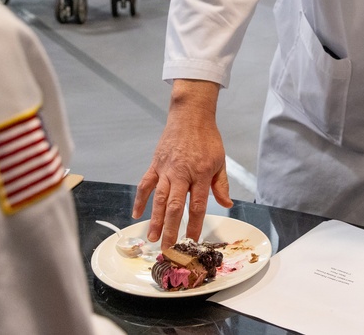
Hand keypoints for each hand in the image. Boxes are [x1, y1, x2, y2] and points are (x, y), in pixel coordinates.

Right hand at [133, 80, 232, 247]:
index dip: (194, 224)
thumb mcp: (220, 161)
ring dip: (155, 219)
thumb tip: (226, 204)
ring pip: (159, 198)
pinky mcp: (155, 164)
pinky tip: (137, 214)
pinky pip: (145, 184)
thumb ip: (221, 185)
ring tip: (152, 237)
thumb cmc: (207, 138)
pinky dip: (140, 199)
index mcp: (200, 174)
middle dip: (172, 229)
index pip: (197, 205)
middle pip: (176, 206)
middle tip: (168, 247)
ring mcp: (166, 169)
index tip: (192, 239)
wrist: (190, 115)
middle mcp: (182, 173)